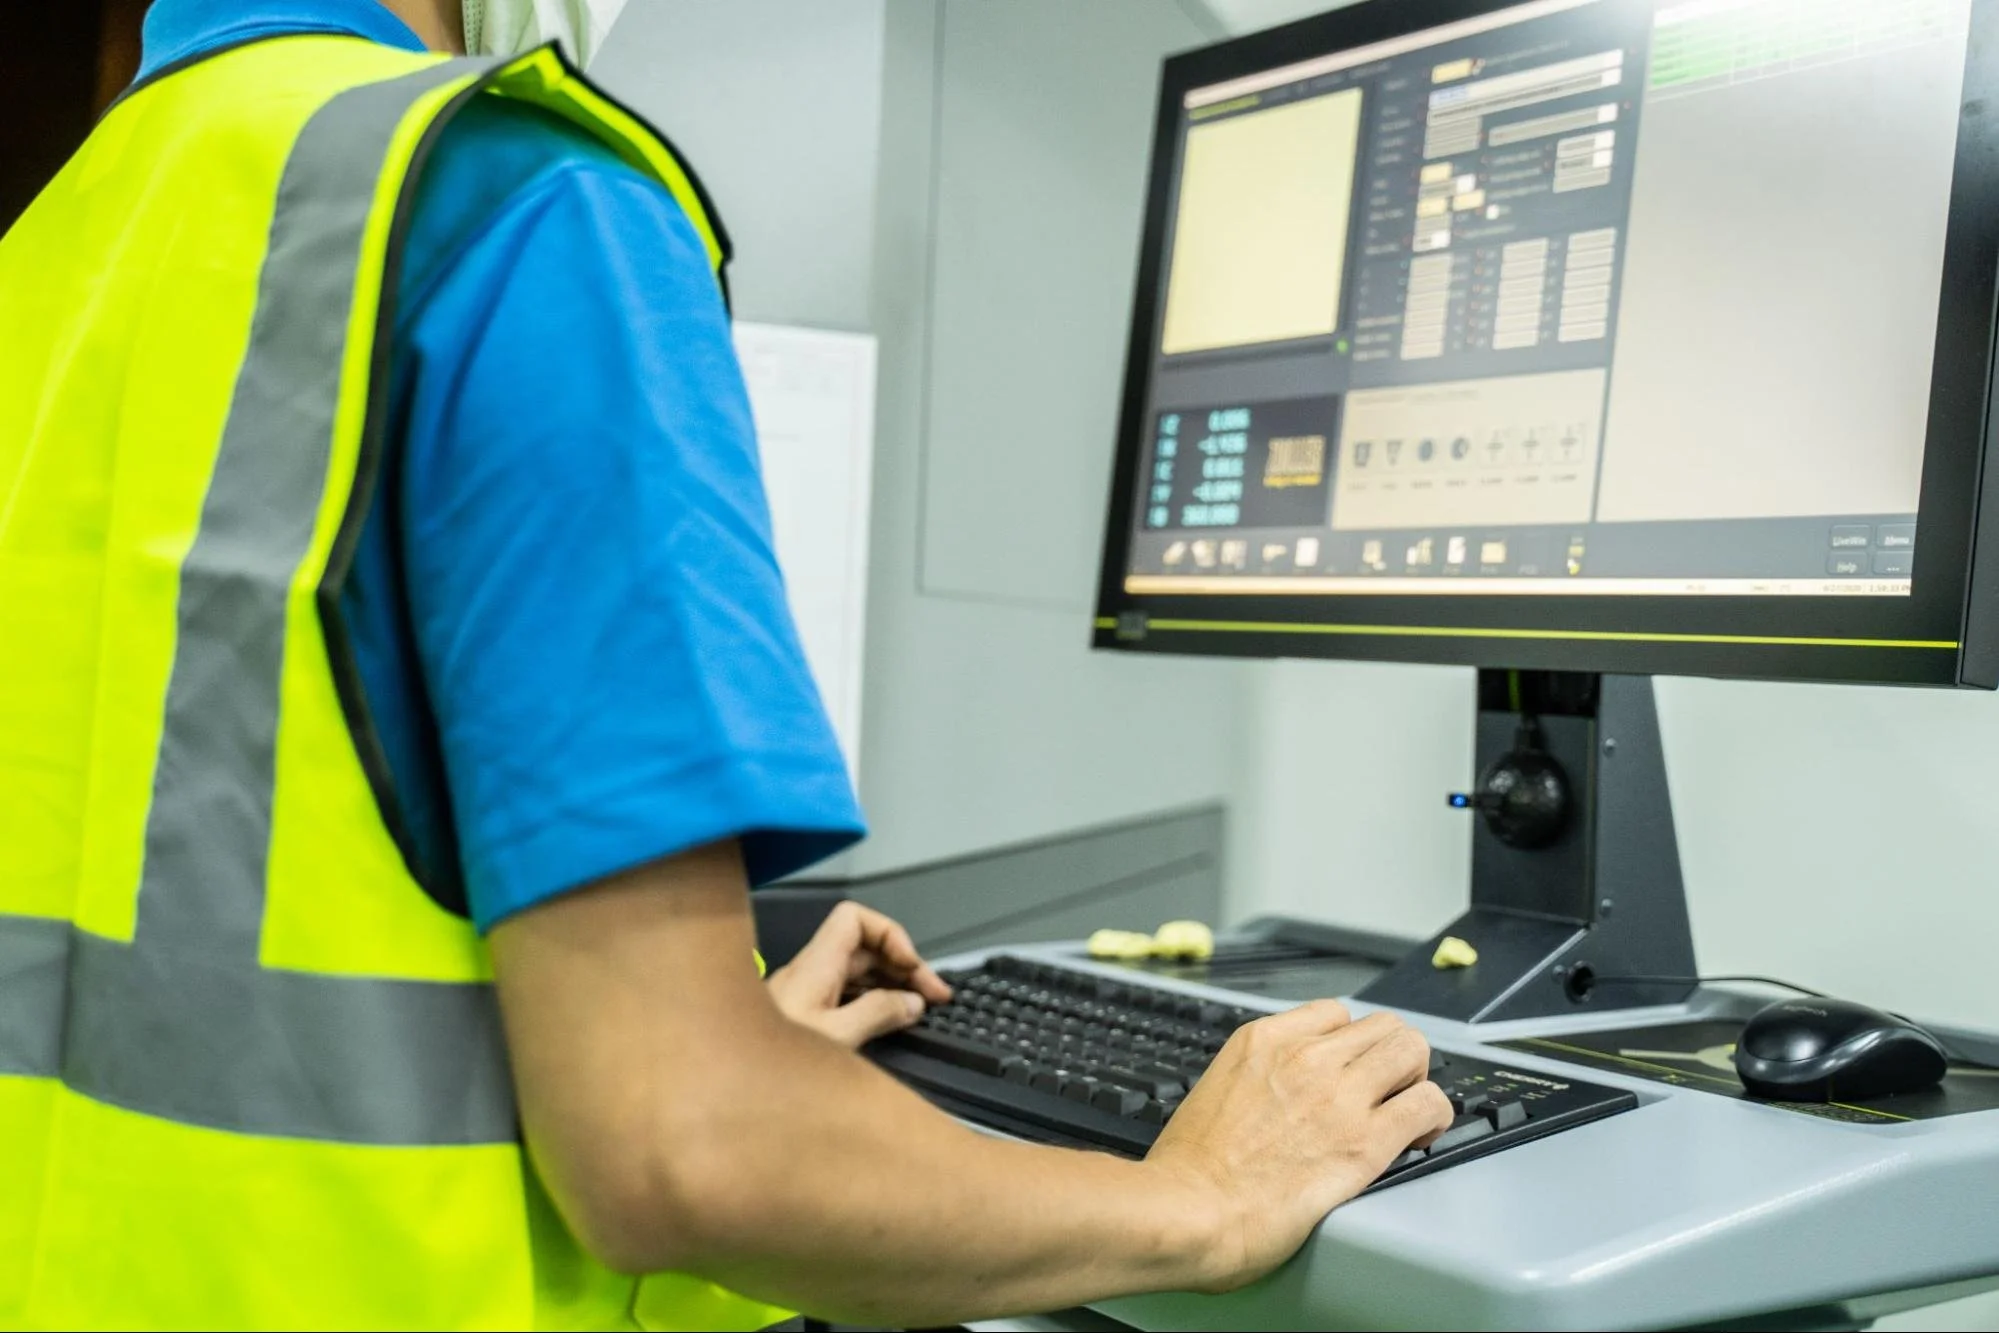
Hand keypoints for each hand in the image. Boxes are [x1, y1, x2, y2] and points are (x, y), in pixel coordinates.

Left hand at [766, 901, 953, 1048]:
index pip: (854, 919)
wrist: (722, 1087)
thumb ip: (877, 1015)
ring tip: (920, 1008)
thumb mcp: (836, 1039)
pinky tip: (891, 1022)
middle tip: (934, 995)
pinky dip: (874, 1002)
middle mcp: (810, 972)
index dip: (889, 934)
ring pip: (857, 973)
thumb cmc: (767, 1063)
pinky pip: (847, 995)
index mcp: (815, 965)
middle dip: (901, 965)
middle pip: (863, 948)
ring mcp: (807, 994)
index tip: (911, 967)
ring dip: (891, 984)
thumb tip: (912, 1002)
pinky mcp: (805, 1016)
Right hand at [1144, 1001, 1452, 1292]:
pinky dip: (1434, 1117)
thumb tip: (1271, 1098)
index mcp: (1263, 1041)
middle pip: (1383, 1025)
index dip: (1349, 1045)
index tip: (1350, 1072)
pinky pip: (1428, 1103)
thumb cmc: (1187, 1171)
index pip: (1335, 1014)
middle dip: (1391, 1057)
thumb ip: (1254, 1080)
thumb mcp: (1215, 1090)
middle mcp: (1306, 1057)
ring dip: (1416, 1079)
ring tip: (1405, 1112)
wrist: (1185, 1210)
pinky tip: (1420, 1137)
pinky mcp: (1364, 1142)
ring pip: (1412, 1050)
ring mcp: (1339, 1095)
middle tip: (1385, 1093)